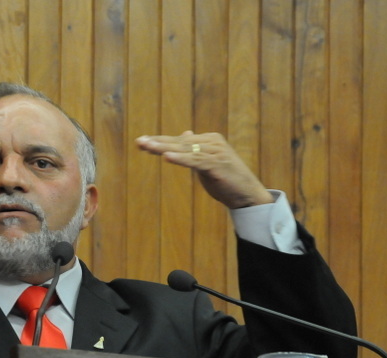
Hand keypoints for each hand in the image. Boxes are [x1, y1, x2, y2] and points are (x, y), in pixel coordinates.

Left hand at [135, 131, 273, 208]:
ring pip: (184, 150)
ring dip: (164, 148)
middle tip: (139, 142)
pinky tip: (167, 157)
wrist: (247, 194)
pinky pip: (195, 161)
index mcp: (209, 140)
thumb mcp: (208, 161)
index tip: (142, 142)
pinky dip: (180, 159)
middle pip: (179, 142)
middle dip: (158, 143)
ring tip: (148, 147)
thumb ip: (195, 149)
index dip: (160, 141)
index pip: (180, 140)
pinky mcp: (217, 165)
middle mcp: (212, 143)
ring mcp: (215, 153)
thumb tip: (185, 134)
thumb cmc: (227, 179)